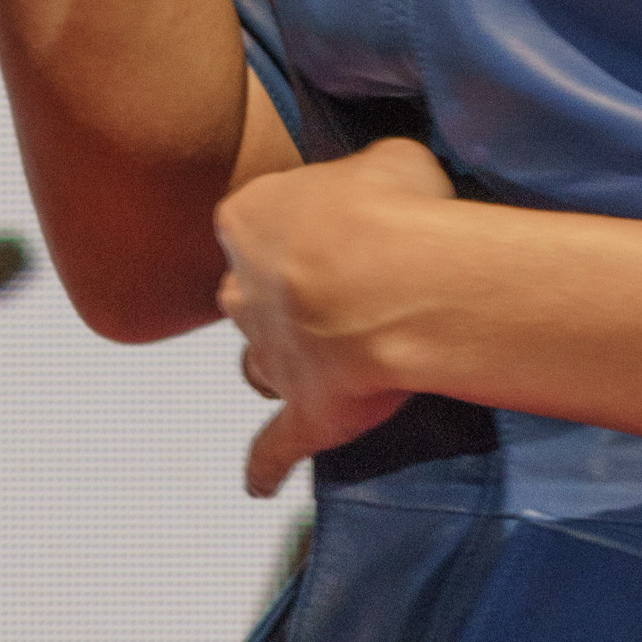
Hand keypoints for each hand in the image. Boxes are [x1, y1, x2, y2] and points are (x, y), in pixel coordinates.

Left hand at [216, 138, 459, 497]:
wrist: (397, 282)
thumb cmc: (391, 207)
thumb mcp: (387, 158)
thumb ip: (368, 178)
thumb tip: (382, 189)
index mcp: (251, 217)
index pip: (257, 219)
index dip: (297, 225)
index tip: (338, 227)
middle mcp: (244, 287)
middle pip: (250, 293)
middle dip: (282, 294)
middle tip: (338, 292)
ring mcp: (269, 355)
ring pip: (258, 363)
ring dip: (282, 362)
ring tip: (322, 364)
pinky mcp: (302, 413)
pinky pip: (273, 447)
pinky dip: (266, 465)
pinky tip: (260, 484)